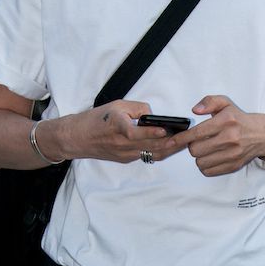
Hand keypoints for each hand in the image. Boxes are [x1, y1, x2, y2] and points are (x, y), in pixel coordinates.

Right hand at [49, 100, 188, 164]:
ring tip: (184, 142)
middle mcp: (122, 145)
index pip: (138, 133)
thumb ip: (137, 108)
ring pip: (152, 154)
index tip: (168, 130)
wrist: (76, 138)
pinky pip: (147, 155)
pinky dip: (160, 151)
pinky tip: (171, 146)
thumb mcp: (116, 105)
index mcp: (118, 128)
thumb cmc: (95, 119)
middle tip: (188, 137)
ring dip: (169, 149)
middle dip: (171, 142)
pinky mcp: (126, 159)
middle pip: (151, 146)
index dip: (154, 132)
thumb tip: (153, 115)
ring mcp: (125, 155)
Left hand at [188, 95, 264, 176]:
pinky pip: (209, 171)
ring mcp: (232, 154)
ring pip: (200, 162)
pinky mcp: (234, 165)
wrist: (262, 135)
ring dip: (199, 157)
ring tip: (206, 149)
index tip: (171, 141)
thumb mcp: (226, 103)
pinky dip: (206, 166)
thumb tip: (195, 110)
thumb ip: (209, 102)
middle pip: (195, 150)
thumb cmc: (240, 119)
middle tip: (198, 141)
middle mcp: (230, 138)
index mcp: (226, 121)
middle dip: (192, 146)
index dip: (181, 138)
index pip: (196, 133)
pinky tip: (211, 157)